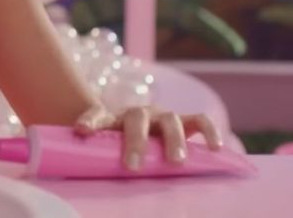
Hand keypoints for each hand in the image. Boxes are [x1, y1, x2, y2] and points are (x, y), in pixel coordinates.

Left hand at [74, 105, 223, 170]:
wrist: (135, 131)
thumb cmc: (118, 145)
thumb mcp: (103, 149)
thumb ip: (94, 158)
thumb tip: (78, 179)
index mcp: (112, 118)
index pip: (97, 114)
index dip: (89, 120)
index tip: (81, 131)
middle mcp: (137, 113)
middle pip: (136, 118)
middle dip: (136, 142)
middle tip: (133, 166)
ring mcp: (161, 116)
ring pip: (170, 119)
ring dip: (173, 140)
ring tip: (176, 162)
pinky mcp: (183, 122)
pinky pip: (199, 121)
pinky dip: (208, 130)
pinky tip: (214, 148)